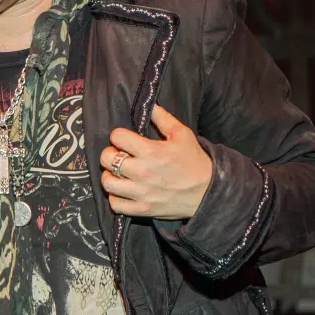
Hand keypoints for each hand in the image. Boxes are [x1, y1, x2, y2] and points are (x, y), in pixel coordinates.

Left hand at [100, 104, 213, 219]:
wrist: (207, 191)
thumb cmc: (194, 161)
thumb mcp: (182, 134)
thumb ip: (163, 118)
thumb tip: (149, 105)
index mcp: (151, 151)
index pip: (117, 137)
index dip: (119, 135)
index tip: (125, 139)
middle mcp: (142, 172)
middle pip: (106, 159)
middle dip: (110, 154)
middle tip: (119, 155)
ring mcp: (140, 193)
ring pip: (107, 183)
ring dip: (109, 176)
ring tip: (118, 173)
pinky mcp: (142, 209)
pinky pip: (116, 204)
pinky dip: (116, 197)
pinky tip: (123, 191)